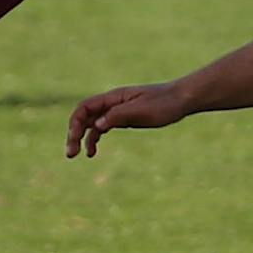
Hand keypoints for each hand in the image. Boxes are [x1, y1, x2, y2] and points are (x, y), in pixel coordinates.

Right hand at [65, 83, 187, 158]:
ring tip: (79, 155)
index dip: (75, 123)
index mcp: (114, 97)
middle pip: (85, 116)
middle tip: (70, 154)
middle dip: (74, 133)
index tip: (74, 140)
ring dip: (83, 138)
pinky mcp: (124, 118)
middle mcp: (112, 102)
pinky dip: (95, 138)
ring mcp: (118, 110)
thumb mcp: (141, 111)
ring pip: (92, 123)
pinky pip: (103, 127)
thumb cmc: (163, 103)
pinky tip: (93, 151)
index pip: (85, 108)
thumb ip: (118, 116)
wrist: (182, 99)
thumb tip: (97, 124)